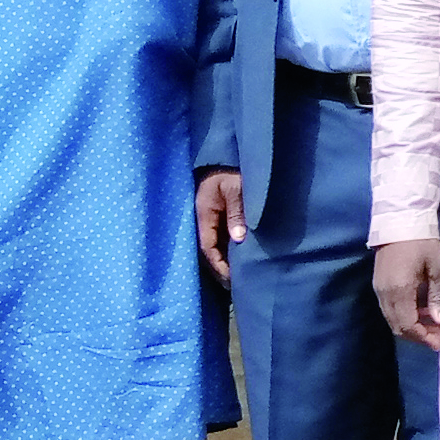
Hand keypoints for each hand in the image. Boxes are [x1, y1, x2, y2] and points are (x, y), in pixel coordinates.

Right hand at [194, 166, 245, 281]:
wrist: (227, 154)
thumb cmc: (232, 169)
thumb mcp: (236, 188)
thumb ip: (237, 212)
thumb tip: (237, 239)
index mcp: (203, 212)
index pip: (207, 247)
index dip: (218, 264)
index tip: (230, 278)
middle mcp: (202, 218)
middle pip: (207, 250)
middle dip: (218, 268)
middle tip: (233, 285)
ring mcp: (208, 217)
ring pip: (213, 245)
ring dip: (222, 261)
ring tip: (235, 278)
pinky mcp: (216, 215)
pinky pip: (218, 237)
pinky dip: (226, 250)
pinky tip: (236, 260)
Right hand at [374, 236, 439, 349]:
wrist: (399, 221)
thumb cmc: (423, 242)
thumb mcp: (438, 268)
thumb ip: (438, 296)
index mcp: (399, 290)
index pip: (408, 325)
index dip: (424, 337)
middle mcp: (385, 294)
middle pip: (398, 327)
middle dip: (419, 336)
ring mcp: (379, 289)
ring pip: (393, 320)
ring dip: (412, 327)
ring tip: (434, 326)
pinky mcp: (378, 285)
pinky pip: (390, 309)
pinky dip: (405, 316)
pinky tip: (421, 312)